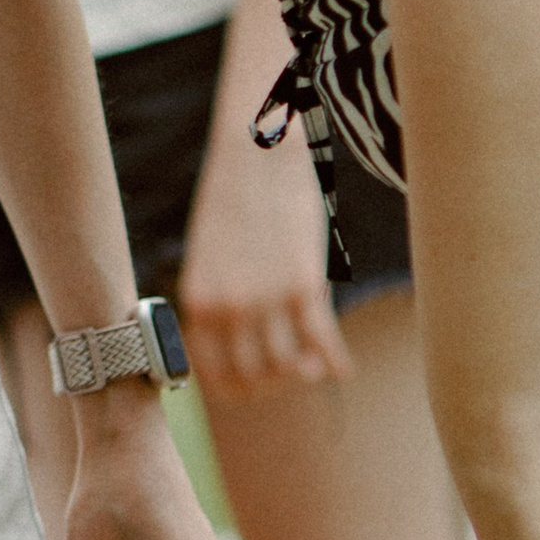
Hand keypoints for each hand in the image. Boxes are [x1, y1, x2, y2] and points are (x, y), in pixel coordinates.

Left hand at [179, 111, 352, 399]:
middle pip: (254, 378)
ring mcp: (264, 298)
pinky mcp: (303, 283)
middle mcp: (227, 306)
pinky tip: (342, 369)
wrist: (257, 150)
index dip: (238, 390)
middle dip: (274, 384)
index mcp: (197, 299)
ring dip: (304, 373)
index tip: (256, 385)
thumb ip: (218, 297)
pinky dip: (334, 363)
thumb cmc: (235, 199)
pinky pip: (322, 343)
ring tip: (314, 364)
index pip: (213, 376)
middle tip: (290, 371)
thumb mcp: (209, 254)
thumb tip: (239, 340)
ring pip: (287, 368)